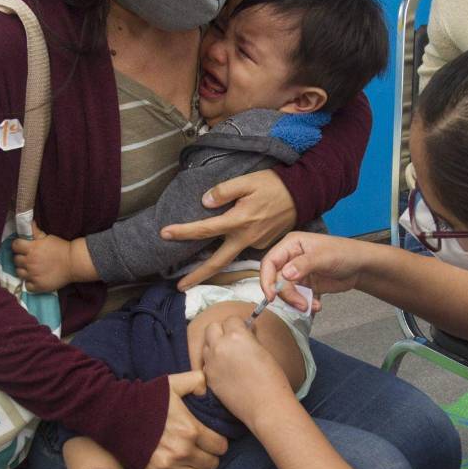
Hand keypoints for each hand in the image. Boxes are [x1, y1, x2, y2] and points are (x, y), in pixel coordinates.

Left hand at [12, 222, 73, 292]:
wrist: (74, 262)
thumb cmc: (61, 247)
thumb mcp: (47, 237)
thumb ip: (35, 231)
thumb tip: (27, 222)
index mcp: (31, 248)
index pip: (15, 246)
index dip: (18, 246)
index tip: (23, 247)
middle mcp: (29, 262)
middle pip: (16, 260)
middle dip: (21, 258)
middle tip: (28, 258)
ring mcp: (33, 275)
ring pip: (19, 273)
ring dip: (23, 270)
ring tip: (31, 269)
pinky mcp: (38, 285)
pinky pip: (27, 285)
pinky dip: (30, 283)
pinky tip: (35, 278)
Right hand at [140, 371, 227, 468]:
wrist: (115, 414)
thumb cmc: (146, 398)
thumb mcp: (173, 383)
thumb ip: (197, 381)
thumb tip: (208, 390)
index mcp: (191, 430)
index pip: (220, 446)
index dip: (219, 443)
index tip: (213, 440)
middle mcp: (182, 451)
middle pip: (212, 464)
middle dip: (210, 457)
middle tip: (202, 451)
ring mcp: (168, 467)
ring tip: (193, 465)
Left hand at [160, 169, 296, 290]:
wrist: (303, 194)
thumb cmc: (273, 184)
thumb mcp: (247, 181)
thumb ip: (224, 191)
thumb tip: (205, 203)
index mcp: (239, 220)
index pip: (205, 229)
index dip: (183, 232)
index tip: (164, 234)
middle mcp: (246, 237)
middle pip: (217, 262)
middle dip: (197, 276)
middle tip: (179, 287)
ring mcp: (256, 243)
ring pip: (230, 257)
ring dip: (212, 268)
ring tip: (195, 275)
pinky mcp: (263, 244)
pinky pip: (243, 248)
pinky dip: (231, 249)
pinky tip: (226, 244)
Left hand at [201, 317, 296, 426]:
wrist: (265, 406)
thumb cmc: (272, 378)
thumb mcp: (263, 351)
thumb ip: (250, 338)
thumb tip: (246, 330)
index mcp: (236, 336)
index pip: (230, 319)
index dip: (238, 325)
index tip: (243, 332)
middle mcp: (219, 346)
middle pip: (212, 328)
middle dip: (221, 331)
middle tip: (232, 341)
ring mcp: (211, 363)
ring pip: (206, 345)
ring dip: (214, 347)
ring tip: (227, 357)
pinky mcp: (208, 378)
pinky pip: (206, 364)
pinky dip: (213, 364)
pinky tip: (225, 371)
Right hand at [259, 232, 366, 312]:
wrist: (360, 267)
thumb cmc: (345, 253)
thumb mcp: (325, 257)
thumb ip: (304, 264)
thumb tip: (285, 274)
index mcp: (291, 245)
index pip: (270, 262)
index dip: (267, 279)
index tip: (271, 296)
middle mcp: (290, 258)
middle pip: (277, 281)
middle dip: (288, 295)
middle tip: (302, 304)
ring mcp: (297, 273)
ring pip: (286, 292)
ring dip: (297, 302)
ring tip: (313, 306)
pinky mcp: (304, 285)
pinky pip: (297, 298)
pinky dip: (305, 304)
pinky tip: (317, 305)